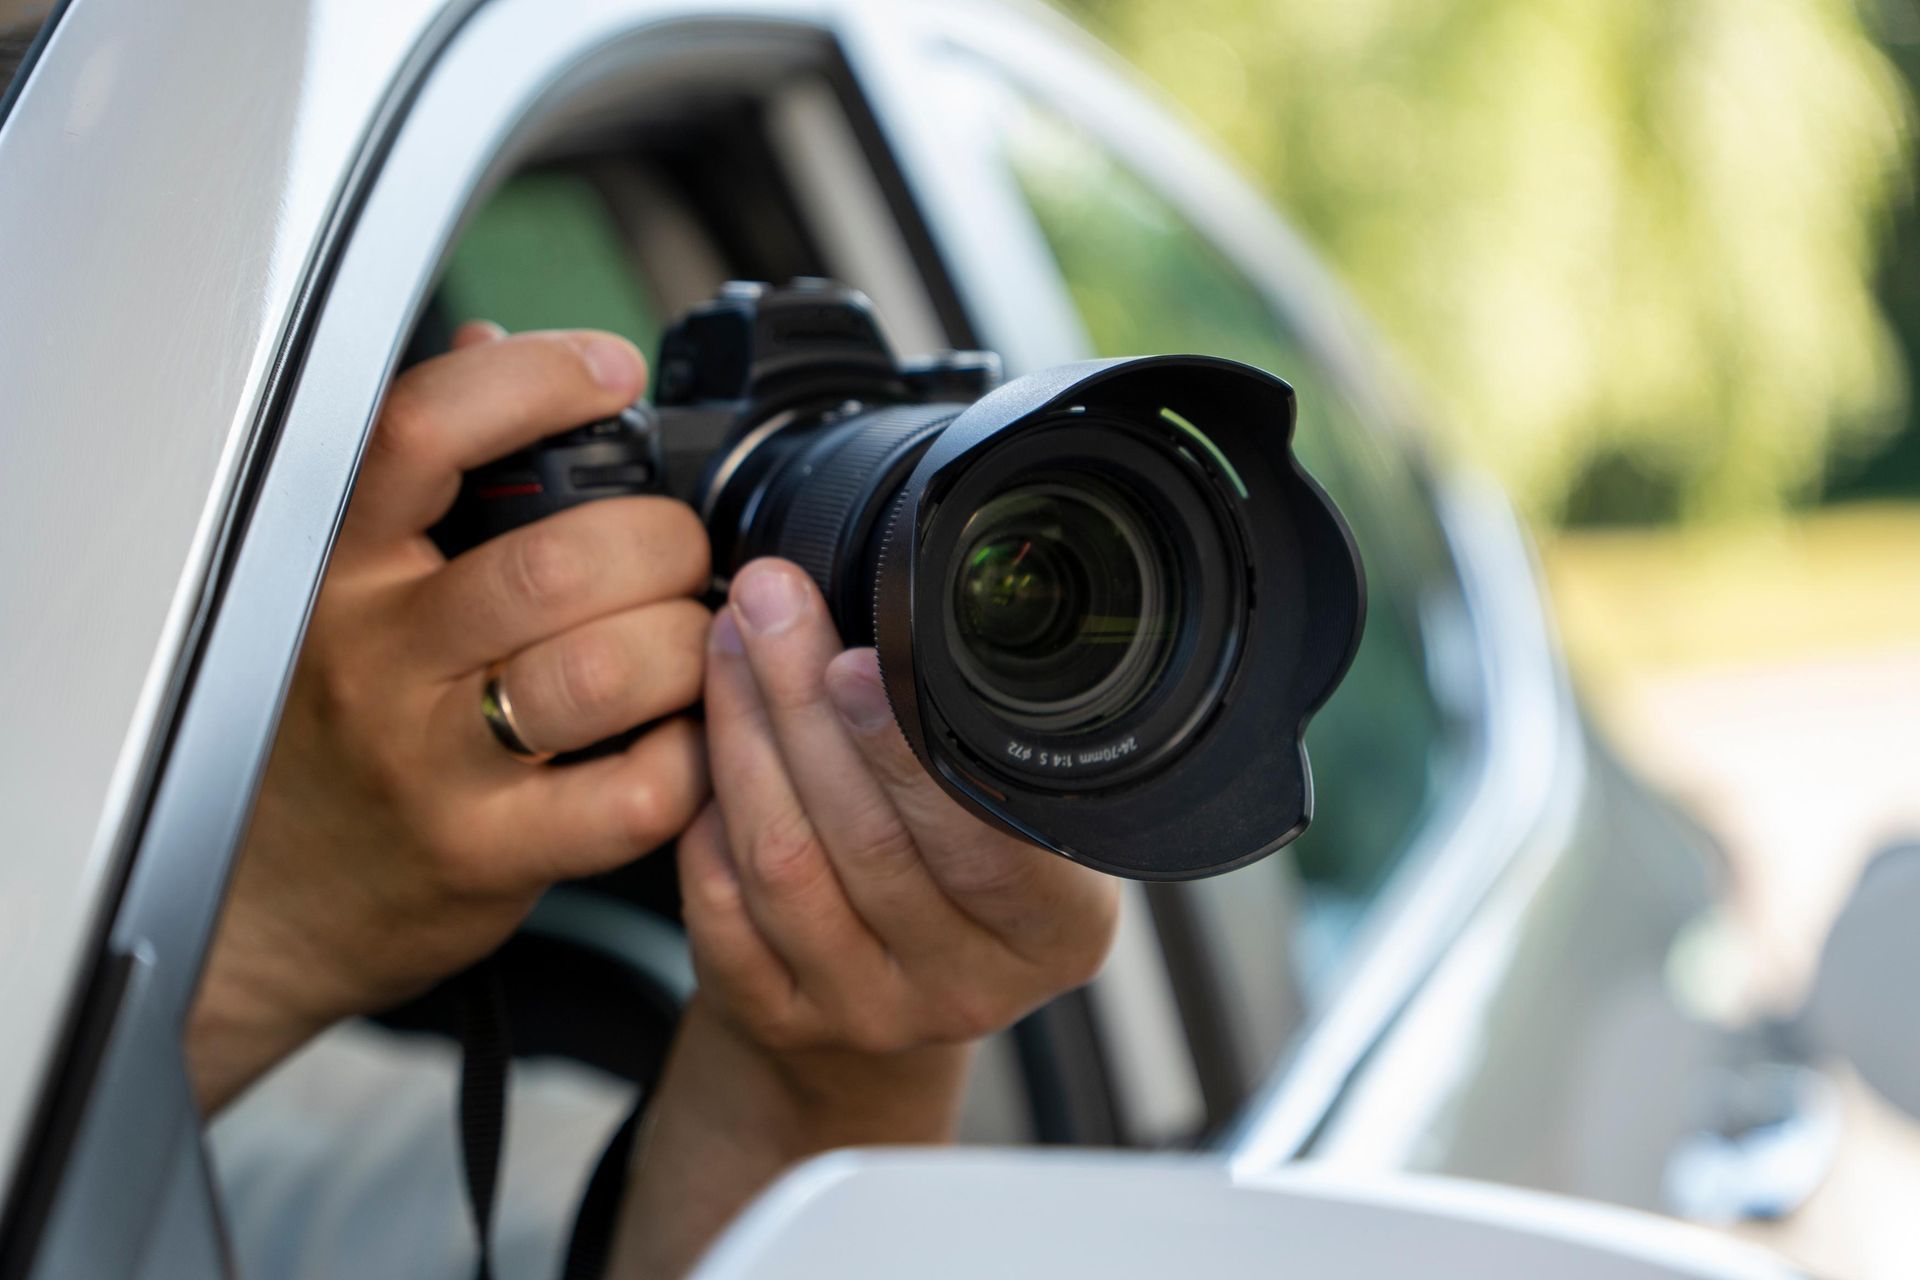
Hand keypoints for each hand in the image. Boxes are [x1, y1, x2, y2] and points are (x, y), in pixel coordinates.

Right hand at [189, 324, 711, 1110]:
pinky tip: (678, 737)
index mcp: (341, 568)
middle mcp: (379, 657)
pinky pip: (636, 794)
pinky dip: (692, 755)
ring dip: (685, 645)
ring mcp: (431, 764)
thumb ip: (422, 472)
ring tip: (686, 644)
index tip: (609, 373)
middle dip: (664, 542)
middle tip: (681, 556)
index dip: (535, 382)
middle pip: (560, 563)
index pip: (423, 434)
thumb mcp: (345, 587)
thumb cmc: (328, 727)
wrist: (266, 901)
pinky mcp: (490, 855)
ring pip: (608, 670)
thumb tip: (492, 350)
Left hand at [611, 558, 1119, 1276]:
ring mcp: (870, 1015)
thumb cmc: (967, 870)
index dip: (910, 751)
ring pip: (785, 865)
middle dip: (805, 703)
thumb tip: (902, 613)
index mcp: (1060, 929)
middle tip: (771, 604)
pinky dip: (705, 820)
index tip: (857, 654)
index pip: (989, 847)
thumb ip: (984, 748)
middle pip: (870, 841)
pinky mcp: (781, 1022)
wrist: (901, 999)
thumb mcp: (1021, 815)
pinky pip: (722, 911)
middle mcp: (971, 987)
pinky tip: (705, 748)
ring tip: (730, 644)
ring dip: (744, 739)